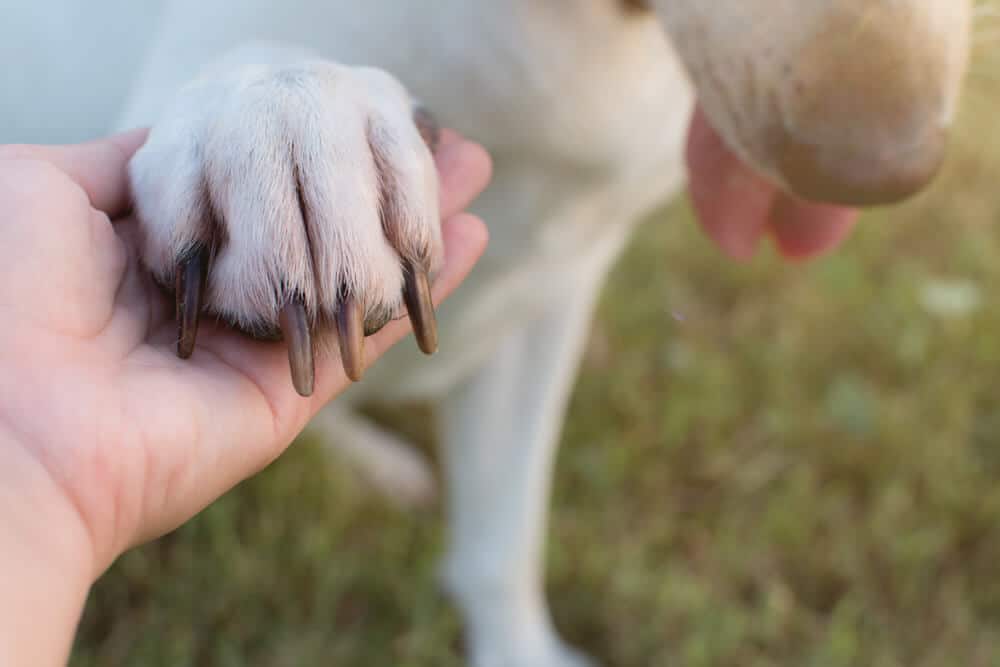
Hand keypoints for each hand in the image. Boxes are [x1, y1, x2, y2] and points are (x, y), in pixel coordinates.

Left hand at [0, 129, 489, 583]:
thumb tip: (173, 136)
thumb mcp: (45, 186)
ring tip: (472, 176)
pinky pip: (368, 333)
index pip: (262, 183)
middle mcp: (224, 290)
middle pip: (323, 224)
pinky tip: (468, 240)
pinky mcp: (292, 389)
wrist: (21, 419)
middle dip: (381, 180)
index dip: (311, 145)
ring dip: (418, 225)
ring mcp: (262, 342)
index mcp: (167, 246)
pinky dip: (422, 289)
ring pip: (358, 272)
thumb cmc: (15, 290)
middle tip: (439, 141)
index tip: (359, 109)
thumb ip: (124, 162)